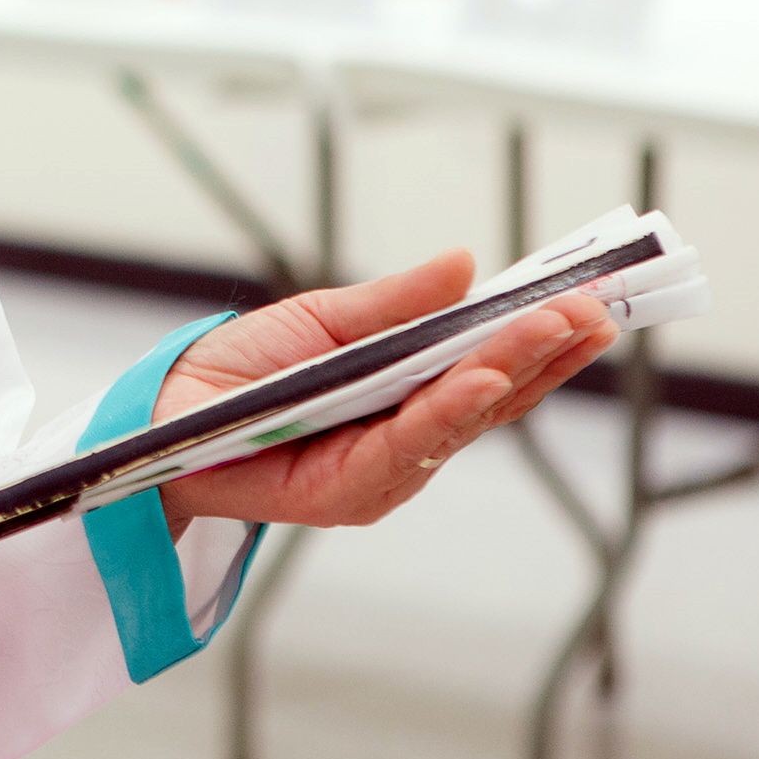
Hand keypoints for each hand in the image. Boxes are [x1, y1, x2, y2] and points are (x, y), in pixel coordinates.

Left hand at [152, 249, 614, 531]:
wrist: (162, 413)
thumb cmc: (243, 369)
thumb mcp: (327, 319)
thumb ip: (398, 303)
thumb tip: (465, 264)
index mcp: (408, 400)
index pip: (492, 371)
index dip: (542, 339)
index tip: (594, 300)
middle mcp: (405, 444)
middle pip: (493, 400)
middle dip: (546, 354)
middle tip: (596, 309)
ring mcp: (381, 474)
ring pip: (460, 423)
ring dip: (510, 375)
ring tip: (551, 331)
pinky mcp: (345, 493)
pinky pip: (406, 448)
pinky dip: (447, 413)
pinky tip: (480, 379)